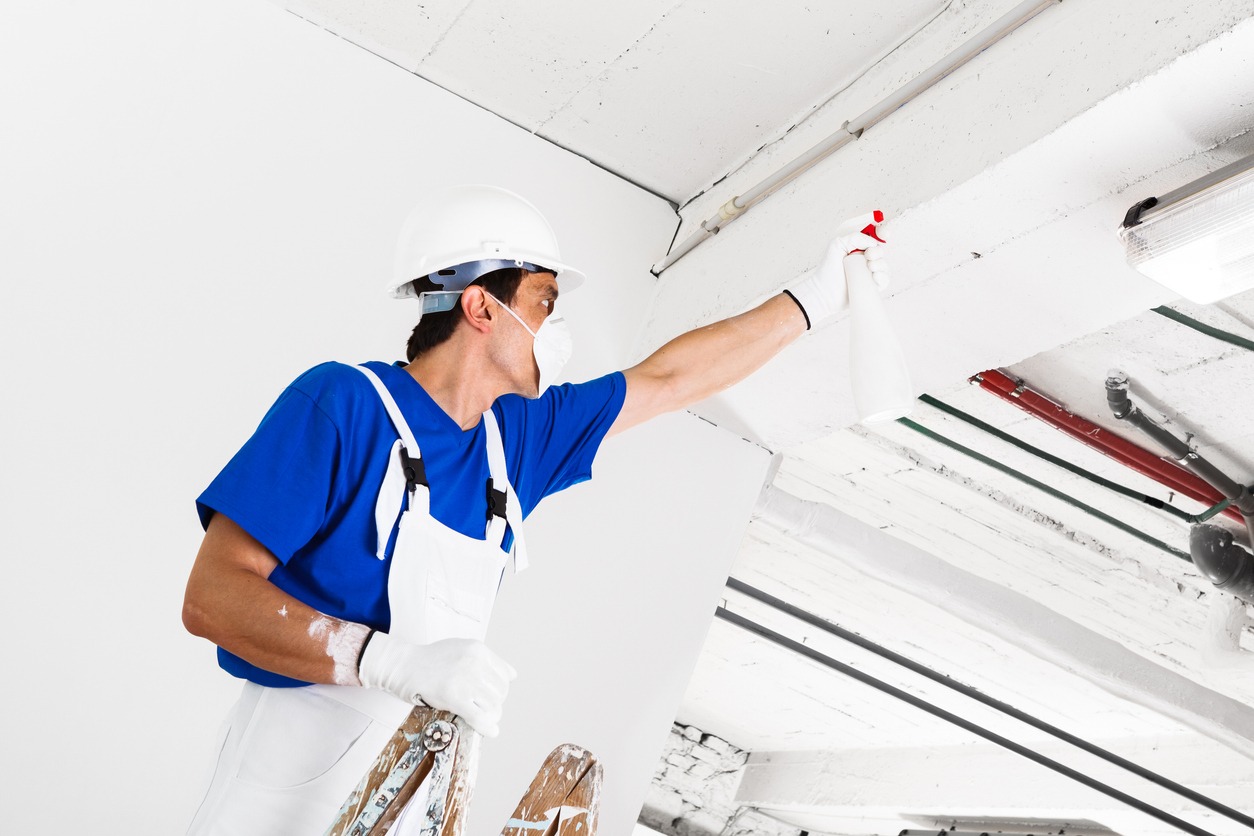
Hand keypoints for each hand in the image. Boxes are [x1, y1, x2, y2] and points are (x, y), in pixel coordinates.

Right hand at [358, 632, 517, 737]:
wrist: (403, 665)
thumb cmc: (431, 660)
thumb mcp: (461, 648)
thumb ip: (486, 660)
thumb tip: (512, 675)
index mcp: (478, 649)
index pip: (505, 674)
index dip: (500, 688)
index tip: (490, 695)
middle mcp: (474, 661)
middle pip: (501, 691)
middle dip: (495, 703)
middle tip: (482, 708)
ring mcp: (464, 679)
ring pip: (493, 705)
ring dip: (490, 715)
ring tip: (480, 716)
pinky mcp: (453, 696)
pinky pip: (478, 716)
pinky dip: (486, 727)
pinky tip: (490, 731)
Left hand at [786, 211, 889, 329]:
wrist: (825, 292)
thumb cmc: (828, 269)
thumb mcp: (837, 244)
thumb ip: (856, 237)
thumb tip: (873, 242)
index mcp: (857, 248)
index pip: (874, 239)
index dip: (882, 235)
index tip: (882, 235)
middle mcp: (864, 260)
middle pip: (881, 252)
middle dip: (877, 253)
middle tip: (868, 256)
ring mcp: (868, 273)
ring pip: (884, 266)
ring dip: (880, 265)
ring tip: (870, 268)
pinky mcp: (871, 286)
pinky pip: (884, 280)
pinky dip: (883, 277)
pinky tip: (875, 277)